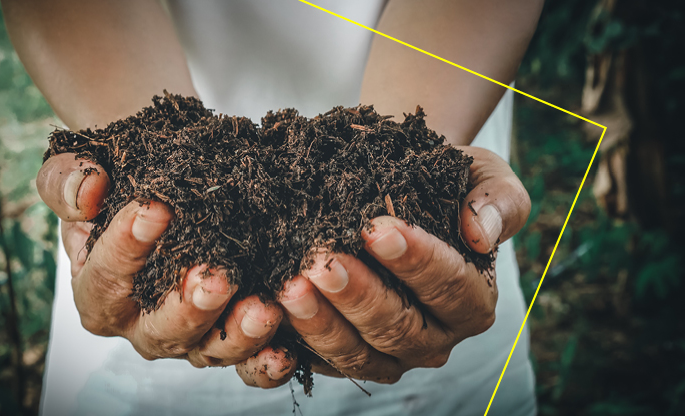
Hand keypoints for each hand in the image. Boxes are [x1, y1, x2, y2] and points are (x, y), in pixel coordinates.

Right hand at [38, 153, 284, 368]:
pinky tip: (286, 349)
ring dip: (238, 335)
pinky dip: (265, 363)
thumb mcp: (76, 175)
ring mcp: (188, 336)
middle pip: (161, 329)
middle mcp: (140, 324)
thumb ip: (66, 182)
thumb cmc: (115, 186)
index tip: (156, 209)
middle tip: (217, 277)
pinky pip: (245, 363)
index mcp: (97, 293)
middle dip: (190, 306)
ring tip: (263, 309)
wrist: (160, 191)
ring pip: (208, 350)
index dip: (127, 246)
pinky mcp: (226, 338)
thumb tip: (88, 191)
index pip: (106, 276)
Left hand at [236, 146, 529, 386]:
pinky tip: (269, 313)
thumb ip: (497, 200)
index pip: (449, 287)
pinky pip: (321, 361)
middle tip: (322, 261)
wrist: (399, 188)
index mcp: (473, 300)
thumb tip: (481, 234)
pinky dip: (294, 342)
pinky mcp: (347, 356)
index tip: (377, 228)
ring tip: (290, 285)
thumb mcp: (484, 175)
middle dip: (359, 295)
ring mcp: (390, 354)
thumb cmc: (445, 182)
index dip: (415, 261)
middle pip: (399, 328)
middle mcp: (435, 336)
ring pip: (358, 353)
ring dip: (321, 322)